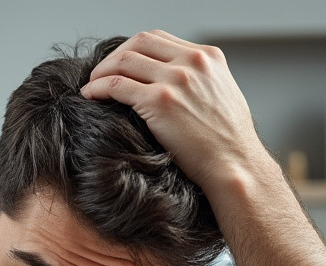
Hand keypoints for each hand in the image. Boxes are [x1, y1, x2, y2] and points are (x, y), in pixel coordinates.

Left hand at [80, 30, 268, 193]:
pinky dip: (98, 88)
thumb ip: (201, 83)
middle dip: (115, 55)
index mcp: (209, 57)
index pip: (160, 39)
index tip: (121, 64)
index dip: (134, 49)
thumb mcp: (222, 97)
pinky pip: (116, 85)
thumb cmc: (230, 144)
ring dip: (102, 71)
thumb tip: (177, 85)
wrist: (235, 166)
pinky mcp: (160, 101)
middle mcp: (193, 62)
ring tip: (92, 85)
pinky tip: (90, 96)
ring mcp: (176, 80)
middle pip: (139, 42)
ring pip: (124, 60)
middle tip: (101, 73)